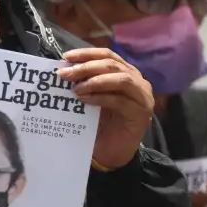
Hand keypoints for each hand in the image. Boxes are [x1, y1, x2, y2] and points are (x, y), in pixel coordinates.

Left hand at [58, 48, 154, 169]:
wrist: (111, 152)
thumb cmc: (100, 123)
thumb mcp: (91, 96)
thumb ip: (84, 81)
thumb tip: (64, 68)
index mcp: (125, 72)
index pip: (107, 55)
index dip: (87, 54)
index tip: (66, 57)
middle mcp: (138, 80)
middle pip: (112, 65)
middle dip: (86, 67)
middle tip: (65, 74)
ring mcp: (142, 97)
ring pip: (121, 79)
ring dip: (95, 81)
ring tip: (75, 88)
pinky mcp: (141, 113)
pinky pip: (120, 101)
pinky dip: (100, 97)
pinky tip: (84, 99)